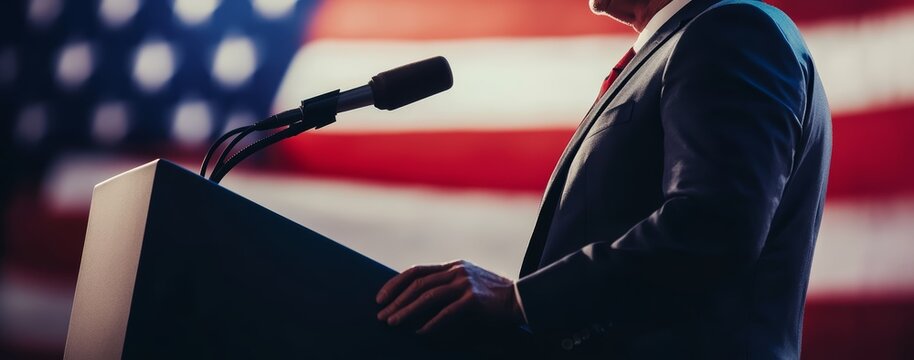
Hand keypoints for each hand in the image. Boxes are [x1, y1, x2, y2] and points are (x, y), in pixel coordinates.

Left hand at [376, 260, 522, 333]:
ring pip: (427, 296)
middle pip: (417, 283)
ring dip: (407, 310)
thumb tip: (416, 302)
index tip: (380, 297)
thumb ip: (446, 287)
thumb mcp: (467, 285)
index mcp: (453, 266)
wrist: (522, 299)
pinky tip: (419, 333)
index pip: (416, 271)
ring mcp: (465, 283)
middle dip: (396, 300)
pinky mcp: (473, 299)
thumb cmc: (493, 298)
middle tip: (381, 315)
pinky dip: (431, 324)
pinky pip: (446, 312)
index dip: (395, 283)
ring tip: (392, 322)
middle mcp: (456, 271)